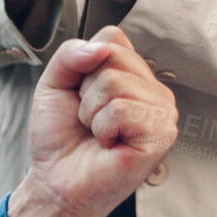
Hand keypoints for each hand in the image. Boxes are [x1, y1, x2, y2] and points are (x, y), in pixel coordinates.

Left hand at [8, 26, 176, 216]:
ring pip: (115, 82)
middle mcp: (152, 89)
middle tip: (87, 117)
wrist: (56, 179)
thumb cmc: (60, 136)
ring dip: (90, 111)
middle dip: (84, 90)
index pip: (112, 37)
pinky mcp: (161, 134)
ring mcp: (162, 111)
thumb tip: (99, 46)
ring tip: (97, 131)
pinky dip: (102, 127)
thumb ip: (70, 55)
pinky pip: (122, 110)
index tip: (79, 94)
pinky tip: (108, 143)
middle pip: (112, 57)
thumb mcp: (53, 84)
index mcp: (132, 74)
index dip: (82, 64)